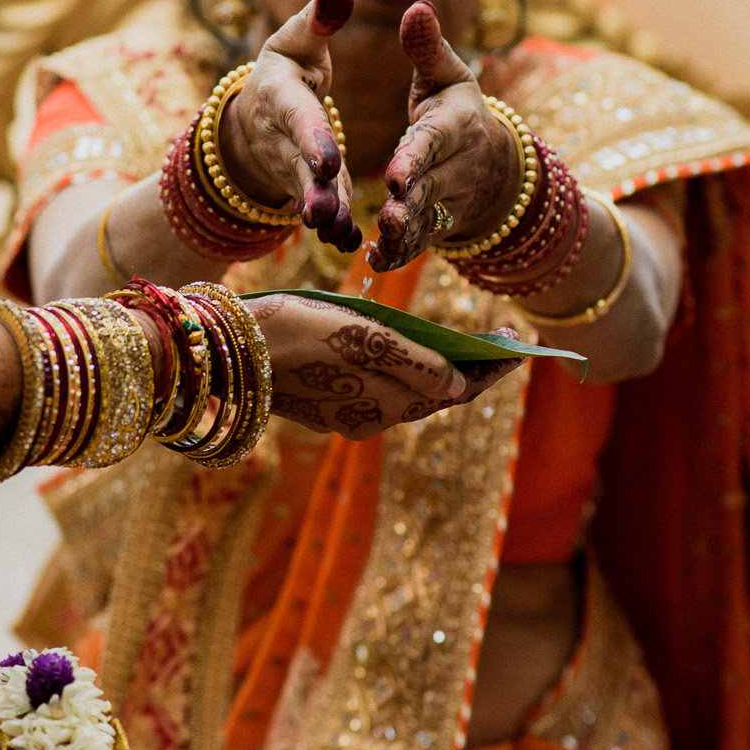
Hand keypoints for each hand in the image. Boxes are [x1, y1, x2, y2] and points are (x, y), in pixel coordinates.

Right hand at [217, 0, 361, 251]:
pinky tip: (353, 244)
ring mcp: (290, 169)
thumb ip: (320, 14)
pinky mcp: (305, 191)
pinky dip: (335, 228)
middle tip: (326, 211)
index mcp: (280, 96)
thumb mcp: (298, 39)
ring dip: (324, 216)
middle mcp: (281, 138)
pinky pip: (320, 210)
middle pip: (297, 165)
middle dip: (311, 189)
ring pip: (307, 196)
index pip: (297, 117)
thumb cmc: (285, 70)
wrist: (254, 120)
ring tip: (340, 234)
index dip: (311, 138)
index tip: (328, 159)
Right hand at [250, 293, 521, 439]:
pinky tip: (410, 354)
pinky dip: (404, 374)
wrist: (227, 348)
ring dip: (438, 374)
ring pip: (406, 395)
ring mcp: (346, 415)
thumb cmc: (296, 330)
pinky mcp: (324, 405)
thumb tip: (457, 386)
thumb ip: (415, 363)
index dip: (491, 370)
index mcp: (386, 405)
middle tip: (500, 344)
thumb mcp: (361, 336)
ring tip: (465, 347)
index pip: (456, 390)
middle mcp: (371, 419)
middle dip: (469, 371)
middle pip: (434, 396)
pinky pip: (378, 391)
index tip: (522, 350)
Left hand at [371, 0, 521, 270]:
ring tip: (380, 239)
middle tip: (386, 212)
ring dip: (405, 232)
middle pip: (431, 185)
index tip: (394, 172)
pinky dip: (400, 255)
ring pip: (426, 218)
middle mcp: (457, 166)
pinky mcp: (438, 225)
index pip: (433, 141)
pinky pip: (420, 243)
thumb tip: (416, 6)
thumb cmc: (456, 108)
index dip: (416, 157)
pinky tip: (375, 261)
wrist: (492, 162)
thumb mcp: (445, 75)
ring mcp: (450, 200)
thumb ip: (426, 47)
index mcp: (456, 125)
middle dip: (410, 201)